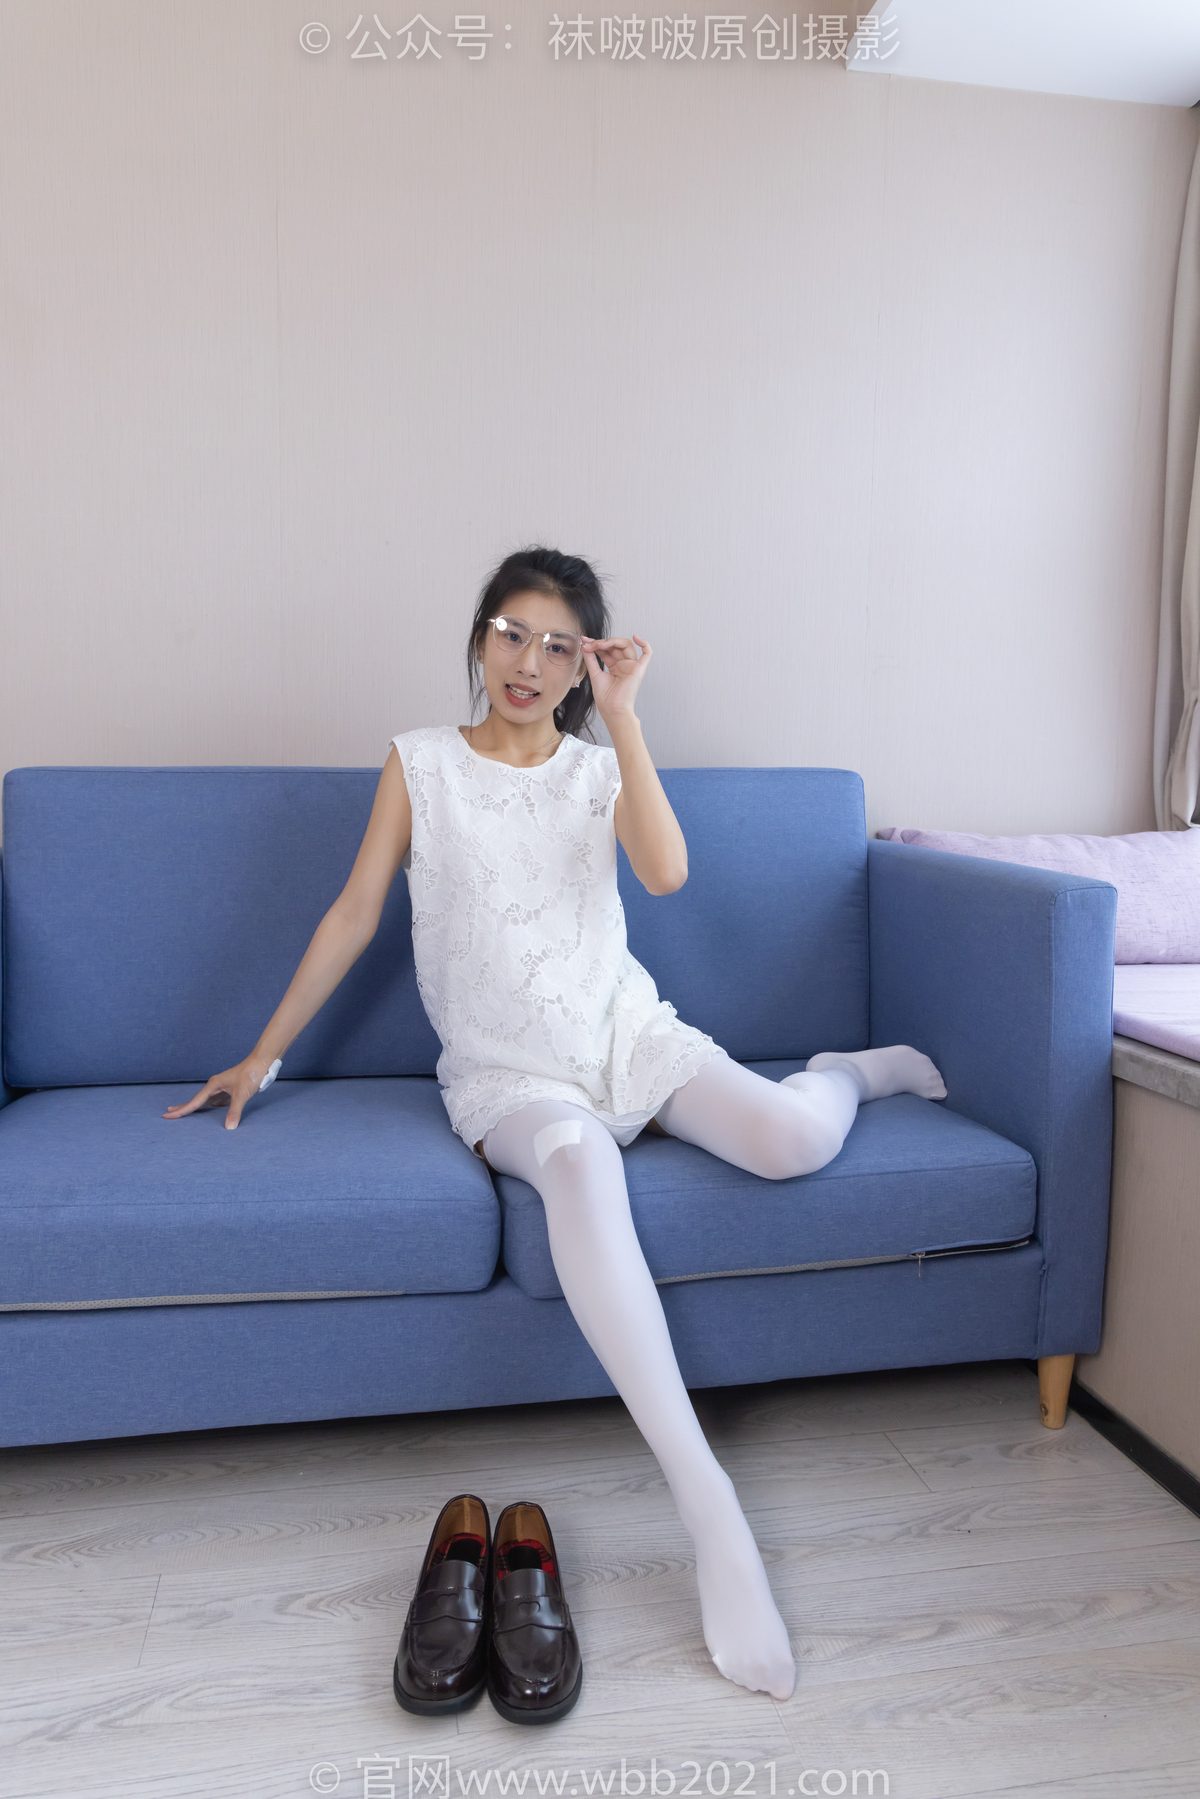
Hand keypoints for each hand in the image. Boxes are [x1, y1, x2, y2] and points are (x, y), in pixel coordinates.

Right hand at [162, 1056, 276, 1130]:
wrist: (262, 1062)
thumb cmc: (251, 1074)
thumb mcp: (242, 1094)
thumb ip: (234, 1111)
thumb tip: (228, 1128)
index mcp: (213, 1085)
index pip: (194, 1102)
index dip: (181, 1110)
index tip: (167, 1115)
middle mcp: (215, 1086)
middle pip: (196, 1100)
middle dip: (183, 1107)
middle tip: (168, 1113)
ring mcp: (222, 1088)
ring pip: (205, 1101)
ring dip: (195, 1107)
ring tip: (183, 1112)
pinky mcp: (230, 1090)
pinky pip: (215, 1101)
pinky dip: (209, 1107)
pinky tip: (207, 1111)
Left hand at [579, 633, 651, 722]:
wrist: (612, 709)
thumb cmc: (605, 698)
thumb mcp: (595, 674)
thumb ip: (591, 659)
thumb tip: (585, 645)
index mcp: (615, 667)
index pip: (607, 650)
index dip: (596, 643)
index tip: (584, 641)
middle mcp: (624, 665)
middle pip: (616, 645)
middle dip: (602, 642)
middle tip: (589, 644)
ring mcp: (632, 666)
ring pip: (626, 645)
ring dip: (612, 641)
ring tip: (600, 644)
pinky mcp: (639, 669)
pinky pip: (647, 654)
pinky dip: (645, 644)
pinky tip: (636, 637)